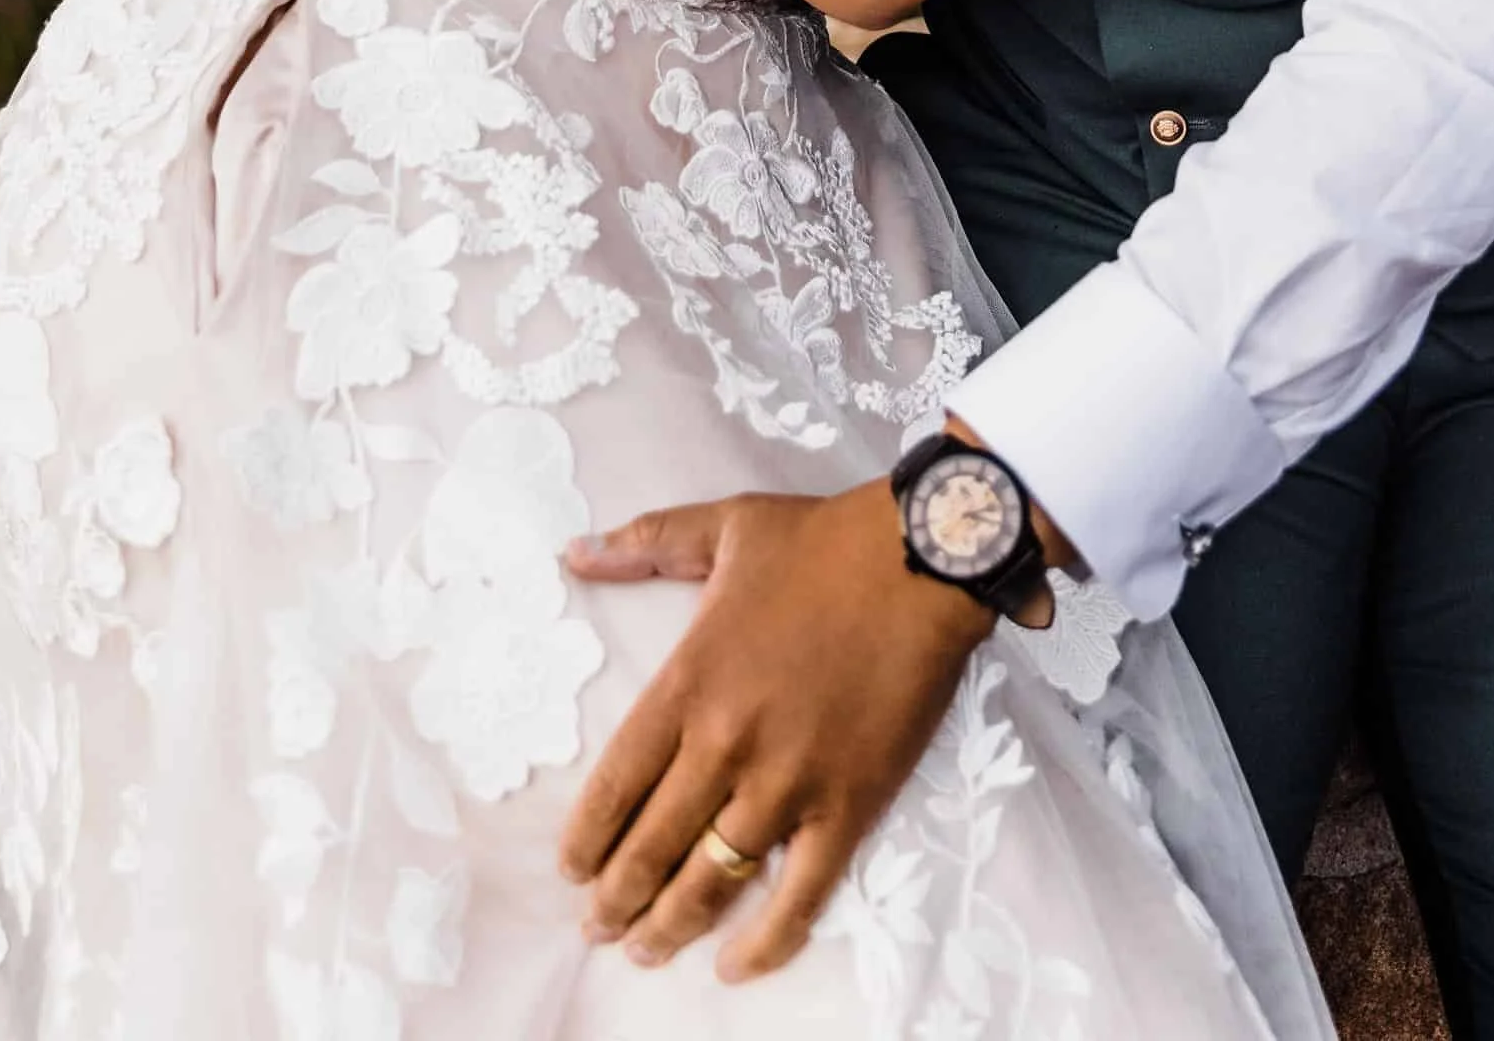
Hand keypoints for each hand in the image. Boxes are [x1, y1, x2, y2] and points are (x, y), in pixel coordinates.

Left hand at [558, 480, 990, 978]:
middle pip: (652, 846)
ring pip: (712, 880)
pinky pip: (801, 894)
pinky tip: (735, 967)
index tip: (571, 870)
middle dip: (616, 899)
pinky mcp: (848, 804)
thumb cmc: (823, 540)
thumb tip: (572, 554)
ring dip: (671, 926)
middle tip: (598, 928)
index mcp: (690, 681)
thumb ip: (644, 544)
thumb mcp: (724, 525)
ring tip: (646, 952)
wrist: (922, 556)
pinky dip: (766, 941)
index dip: (587, 839)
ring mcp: (789, 780)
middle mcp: (727, 743)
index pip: (616, 784)